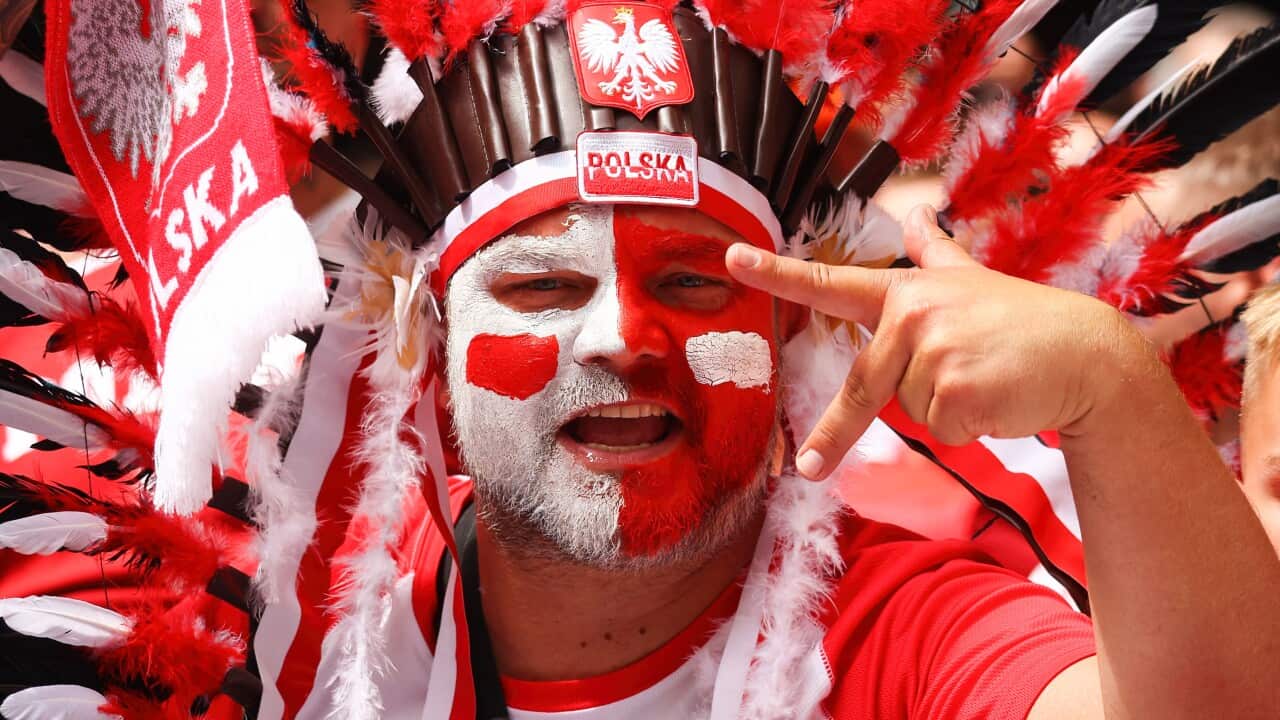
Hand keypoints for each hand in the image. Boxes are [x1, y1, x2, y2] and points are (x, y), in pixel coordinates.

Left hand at [726, 204, 1155, 479]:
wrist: (1088, 355)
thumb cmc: (1025, 323)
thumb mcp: (974, 281)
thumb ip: (935, 256)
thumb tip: (918, 217)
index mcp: (905, 294)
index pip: (831, 283)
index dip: (777, 273)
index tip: (732, 259)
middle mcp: (912, 315)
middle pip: (862, 387)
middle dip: (834, 434)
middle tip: (808, 468)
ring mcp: (932, 351)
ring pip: (908, 413)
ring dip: (944, 411)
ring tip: (985, 380)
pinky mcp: (954, 391)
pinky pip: (939, 432)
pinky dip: (968, 429)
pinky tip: (998, 398)